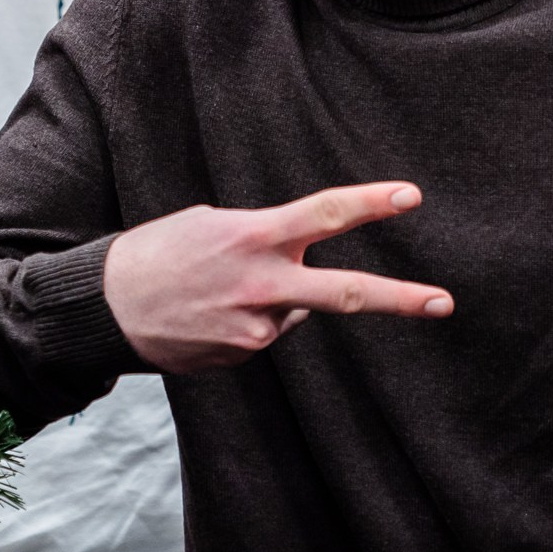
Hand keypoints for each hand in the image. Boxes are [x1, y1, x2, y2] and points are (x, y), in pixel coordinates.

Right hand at [103, 182, 451, 371]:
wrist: (107, 307)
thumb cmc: (161, 252)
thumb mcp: (213, 224)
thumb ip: (267, 239)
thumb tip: (305, 263)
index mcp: (253, 237)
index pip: (324, 214)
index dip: (371, 204)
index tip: (411, 196)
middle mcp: (261, 285)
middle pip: (345, 293)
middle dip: (401, 299)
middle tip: (445, 302)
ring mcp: (254, 328)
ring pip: (296, 309)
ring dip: (275, 296)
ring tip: (219, 288)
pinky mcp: (243, 355)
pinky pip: (267, 330)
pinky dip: (250, 318)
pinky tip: (210, 312)